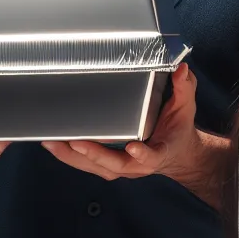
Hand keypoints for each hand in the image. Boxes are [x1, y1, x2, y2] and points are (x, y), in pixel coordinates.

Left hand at [41, 63, 215, 194]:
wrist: (178, 154)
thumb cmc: (178, 130)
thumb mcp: (186, 108)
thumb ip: (184, 88)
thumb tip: (181, 69)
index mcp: (159, 152)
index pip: (151, 155)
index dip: (142, 154)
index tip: (132, 147)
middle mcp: (139, 165)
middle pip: (114, 164)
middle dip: (92, 155)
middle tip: (74, 142)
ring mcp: (123, 168)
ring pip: (96, 167)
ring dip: (73, 157)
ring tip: (52, 143)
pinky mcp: (110, 166)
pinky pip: (88, 164)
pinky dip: (70, 157)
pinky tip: (54, 145)